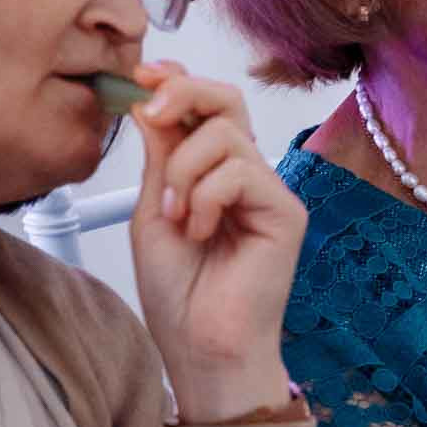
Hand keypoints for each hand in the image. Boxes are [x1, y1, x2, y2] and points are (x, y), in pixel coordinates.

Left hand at [126, 62, 305, 420]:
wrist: (201, 348)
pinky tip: (201, 232)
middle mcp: (247, 175)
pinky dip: (207, 197)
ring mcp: (269, 192)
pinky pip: (241, 171)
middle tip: (155, 113)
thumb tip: (150, 101)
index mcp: (214, 172)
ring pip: (226, 134)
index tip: (141, 78)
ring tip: (178, 218)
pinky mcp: (285, 212)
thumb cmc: (179, 294)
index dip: (176, 82)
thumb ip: (158, 157)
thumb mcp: (153, 211)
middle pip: (228, 99)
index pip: (206, 107)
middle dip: (185, 94)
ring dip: (184, 171)